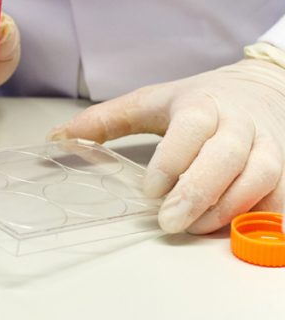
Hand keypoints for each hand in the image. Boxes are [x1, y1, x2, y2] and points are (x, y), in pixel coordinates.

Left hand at [49, 55, 284, 233]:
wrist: (262, 88)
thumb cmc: (197, 100)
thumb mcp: (148, 101)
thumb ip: (104, 120)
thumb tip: (56, 137)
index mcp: (201, 104)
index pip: (191, 129)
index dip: (172, 161)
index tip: (149, 191)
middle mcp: (238, 123)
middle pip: (226, 157)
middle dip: (197, 192)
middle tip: (170, 223)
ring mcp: (266, 146)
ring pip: (257, 177)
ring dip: (226, 208)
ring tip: (193, 228)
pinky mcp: (284, 169)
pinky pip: (278, 196)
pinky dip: (259, 216)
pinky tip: (230, 230)